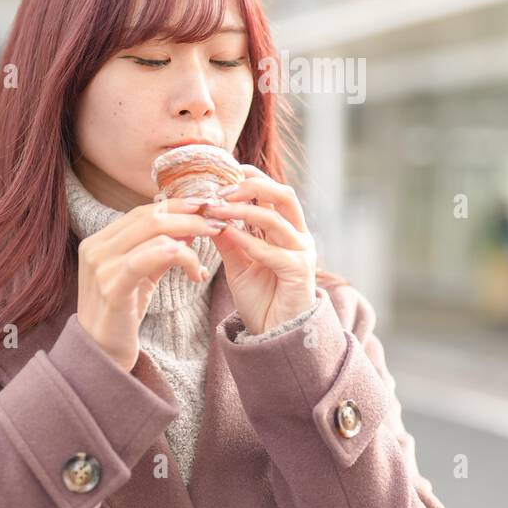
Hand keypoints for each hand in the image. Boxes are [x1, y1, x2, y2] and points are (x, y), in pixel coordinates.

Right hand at [75, 197, 227, 371]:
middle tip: (218, 223)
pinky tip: (193, 264)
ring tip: (212, 246)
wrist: (101, 354)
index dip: (177, 205)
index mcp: (100, 241)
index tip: (207, 206)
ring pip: (152, 233)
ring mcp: (100, 268)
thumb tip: (190, 226)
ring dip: (190, 234)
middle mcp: (95, 248)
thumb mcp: (142, 275)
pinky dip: (172, 254)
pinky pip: (143, 261)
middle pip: (149, 218)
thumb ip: (161, 249)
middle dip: (189, 216)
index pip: (143, 212)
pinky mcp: (111, 289)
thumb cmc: (122, 313)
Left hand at [201, 164, 317, 336]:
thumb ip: (226, 237)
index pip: (272, 191)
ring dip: (243, 210)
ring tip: (216, 208)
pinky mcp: (299, 272)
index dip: (250, 176)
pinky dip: (248, 240)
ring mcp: (301, 252)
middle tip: (221, 188)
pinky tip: (227, 235)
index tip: (223, 172)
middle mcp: (297, 235)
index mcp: (286, 228)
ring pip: (276, 219)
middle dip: (252, 185)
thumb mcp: (237, 262)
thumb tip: (205, 212)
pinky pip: (272, 251)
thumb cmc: (260, 297)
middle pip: (283, 194)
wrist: (275, 335)